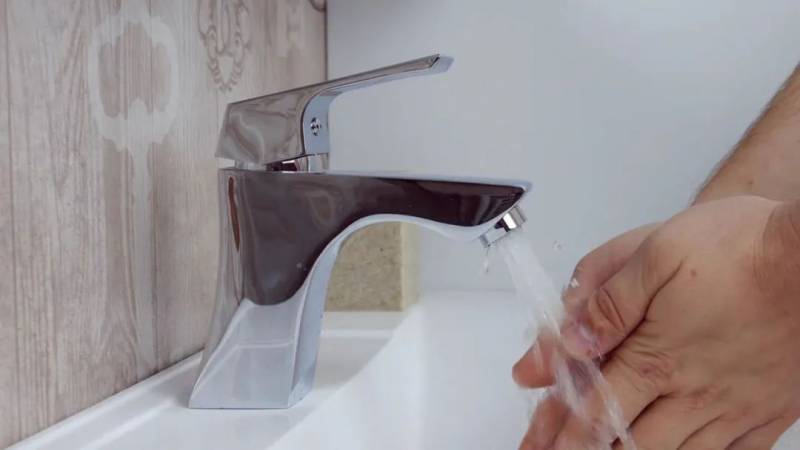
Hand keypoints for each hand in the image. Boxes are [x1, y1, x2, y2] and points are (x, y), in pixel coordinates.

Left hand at [514, 196, 799, 448]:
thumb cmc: (743, 249)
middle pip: (627, 440)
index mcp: (658, 356)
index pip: (594, 406)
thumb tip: (568, 339)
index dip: (559, 429)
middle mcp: (694, 392)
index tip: (536, 443)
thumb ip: (608, 302)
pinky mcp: (771, 410)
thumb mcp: (656, 255)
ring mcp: (736, 407)